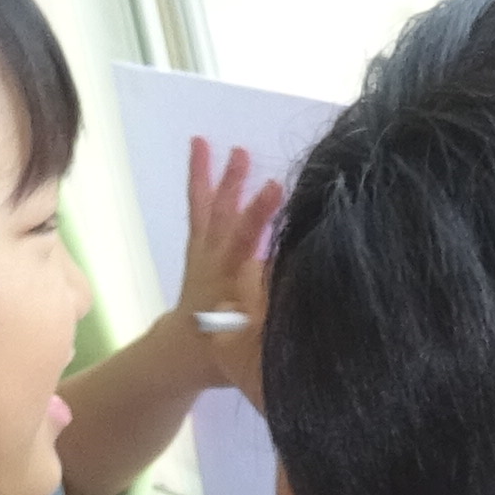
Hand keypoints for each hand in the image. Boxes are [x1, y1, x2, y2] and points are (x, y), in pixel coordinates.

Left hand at [184, 136, 287, 408]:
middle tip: (274, 185)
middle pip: (237, 232)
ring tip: (239, 151)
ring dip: (229, 182)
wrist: (186, 350)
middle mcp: (219, 265)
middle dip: (255, 210)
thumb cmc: (224, 350)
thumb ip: (274, 318)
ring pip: (216, 211)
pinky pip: (198, 204)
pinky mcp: (200, 241)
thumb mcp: (254, 345)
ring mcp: (207, 250)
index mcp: (233, 291)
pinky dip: (198, 174)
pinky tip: (200, 144)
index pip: (255, 262)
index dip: (268, 238)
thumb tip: (309, 290)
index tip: (282, 210)